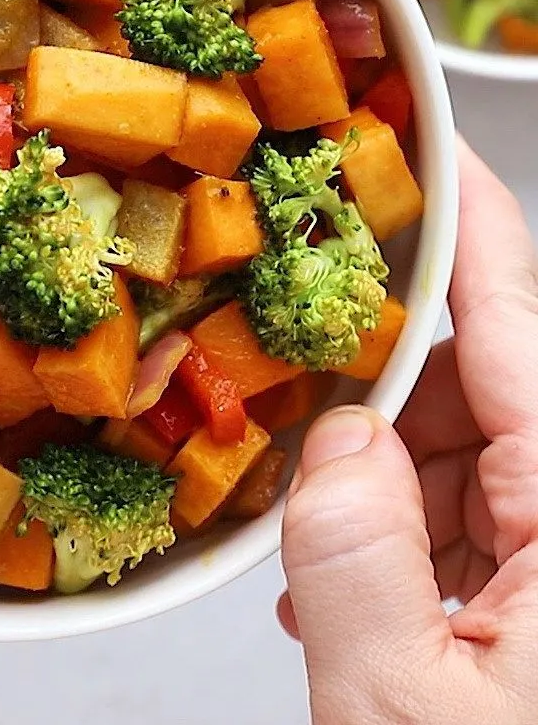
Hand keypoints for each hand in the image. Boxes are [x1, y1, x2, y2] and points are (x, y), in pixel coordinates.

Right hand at [279, 139, 537, 723]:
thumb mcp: (398, 704)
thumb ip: (348, 547)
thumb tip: (332, 442)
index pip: (514, 316)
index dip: (463, 219)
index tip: (414, 144)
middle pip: (483, 380)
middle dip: (379, 395)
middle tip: (298, 429)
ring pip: (474, 448)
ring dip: (389, 480)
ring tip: (330, 566)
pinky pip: (483, 513)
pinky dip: (414, 533)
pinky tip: (366, 597)